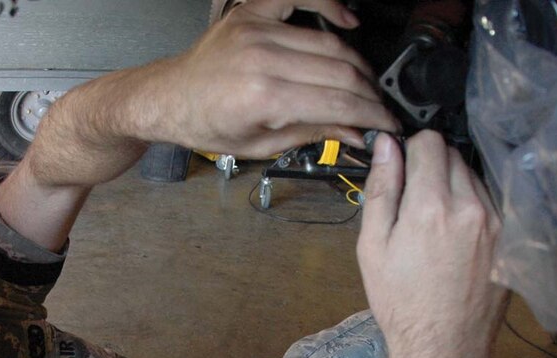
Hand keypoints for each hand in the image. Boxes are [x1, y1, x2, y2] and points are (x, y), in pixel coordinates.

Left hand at [154, 0, 398, 155]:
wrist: (169, 98)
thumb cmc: (205, 126)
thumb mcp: (258, 145)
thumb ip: (311, 133)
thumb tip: (355, 132)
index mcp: (263, 97)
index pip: (337, 102)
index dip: (371, 115)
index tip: (387, 123)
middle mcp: (263, 57)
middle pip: (341, 70)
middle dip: (369, 92)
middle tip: (380, 107)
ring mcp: (258, 29)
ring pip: (330, 41)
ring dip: (356, 63)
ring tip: (365, 83)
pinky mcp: (253, 11)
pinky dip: (330, 4)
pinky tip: (348, 22)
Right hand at [357, 132, 505, 357]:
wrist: (442, 345)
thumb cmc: (399, 301)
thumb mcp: (372, 247)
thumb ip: (380, 191)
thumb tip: (385, 147)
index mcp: (431, 206)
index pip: (428, 142)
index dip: (408, 151)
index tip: (398, 171)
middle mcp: (471, 206)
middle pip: (453, 154)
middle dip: (429, 167)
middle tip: (411, 201)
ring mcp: (496, 220)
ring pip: (473, 175)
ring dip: (451, 184)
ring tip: (432, 222)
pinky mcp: (509, 235)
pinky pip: (489, 199)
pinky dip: (470, 204)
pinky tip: (453, 235)